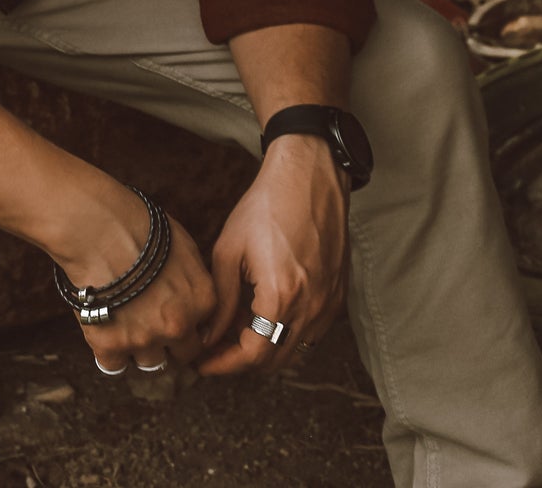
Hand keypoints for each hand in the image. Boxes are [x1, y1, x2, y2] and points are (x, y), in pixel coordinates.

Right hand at [59, 193, 219, 374]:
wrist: (96, 223)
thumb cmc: (138, 223)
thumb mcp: (182, 245)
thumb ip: (194, 279)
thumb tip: (192, 295)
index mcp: (202, 299)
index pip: (204, 330)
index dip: (187, 323)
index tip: (172, 315)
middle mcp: (178, 325)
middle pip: (182, 354)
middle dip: (168, 342)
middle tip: (149, 322)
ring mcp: (145, 339)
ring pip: (150, 365)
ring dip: (139, 349)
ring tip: (124, 323)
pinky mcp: (110, 345)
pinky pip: (114, 366)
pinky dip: (108, 351)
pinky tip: (103, 328)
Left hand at [198, 136, 349, 376]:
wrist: (309, 177)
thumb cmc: (266, 205)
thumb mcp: (230, 250)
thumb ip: (221, 301)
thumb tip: (210, 336)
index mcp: (281, 296)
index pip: (253, 355)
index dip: (224, 364)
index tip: (204, 363)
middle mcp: (311, 308)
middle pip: (274, 360)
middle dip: (241, 361)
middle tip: (215, 350)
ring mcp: (329, 304)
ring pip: (294, 350)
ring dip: (265, 349)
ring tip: (237, 331)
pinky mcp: (338, 296)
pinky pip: (311, 332)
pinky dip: (286, 334)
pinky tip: (265, 315)